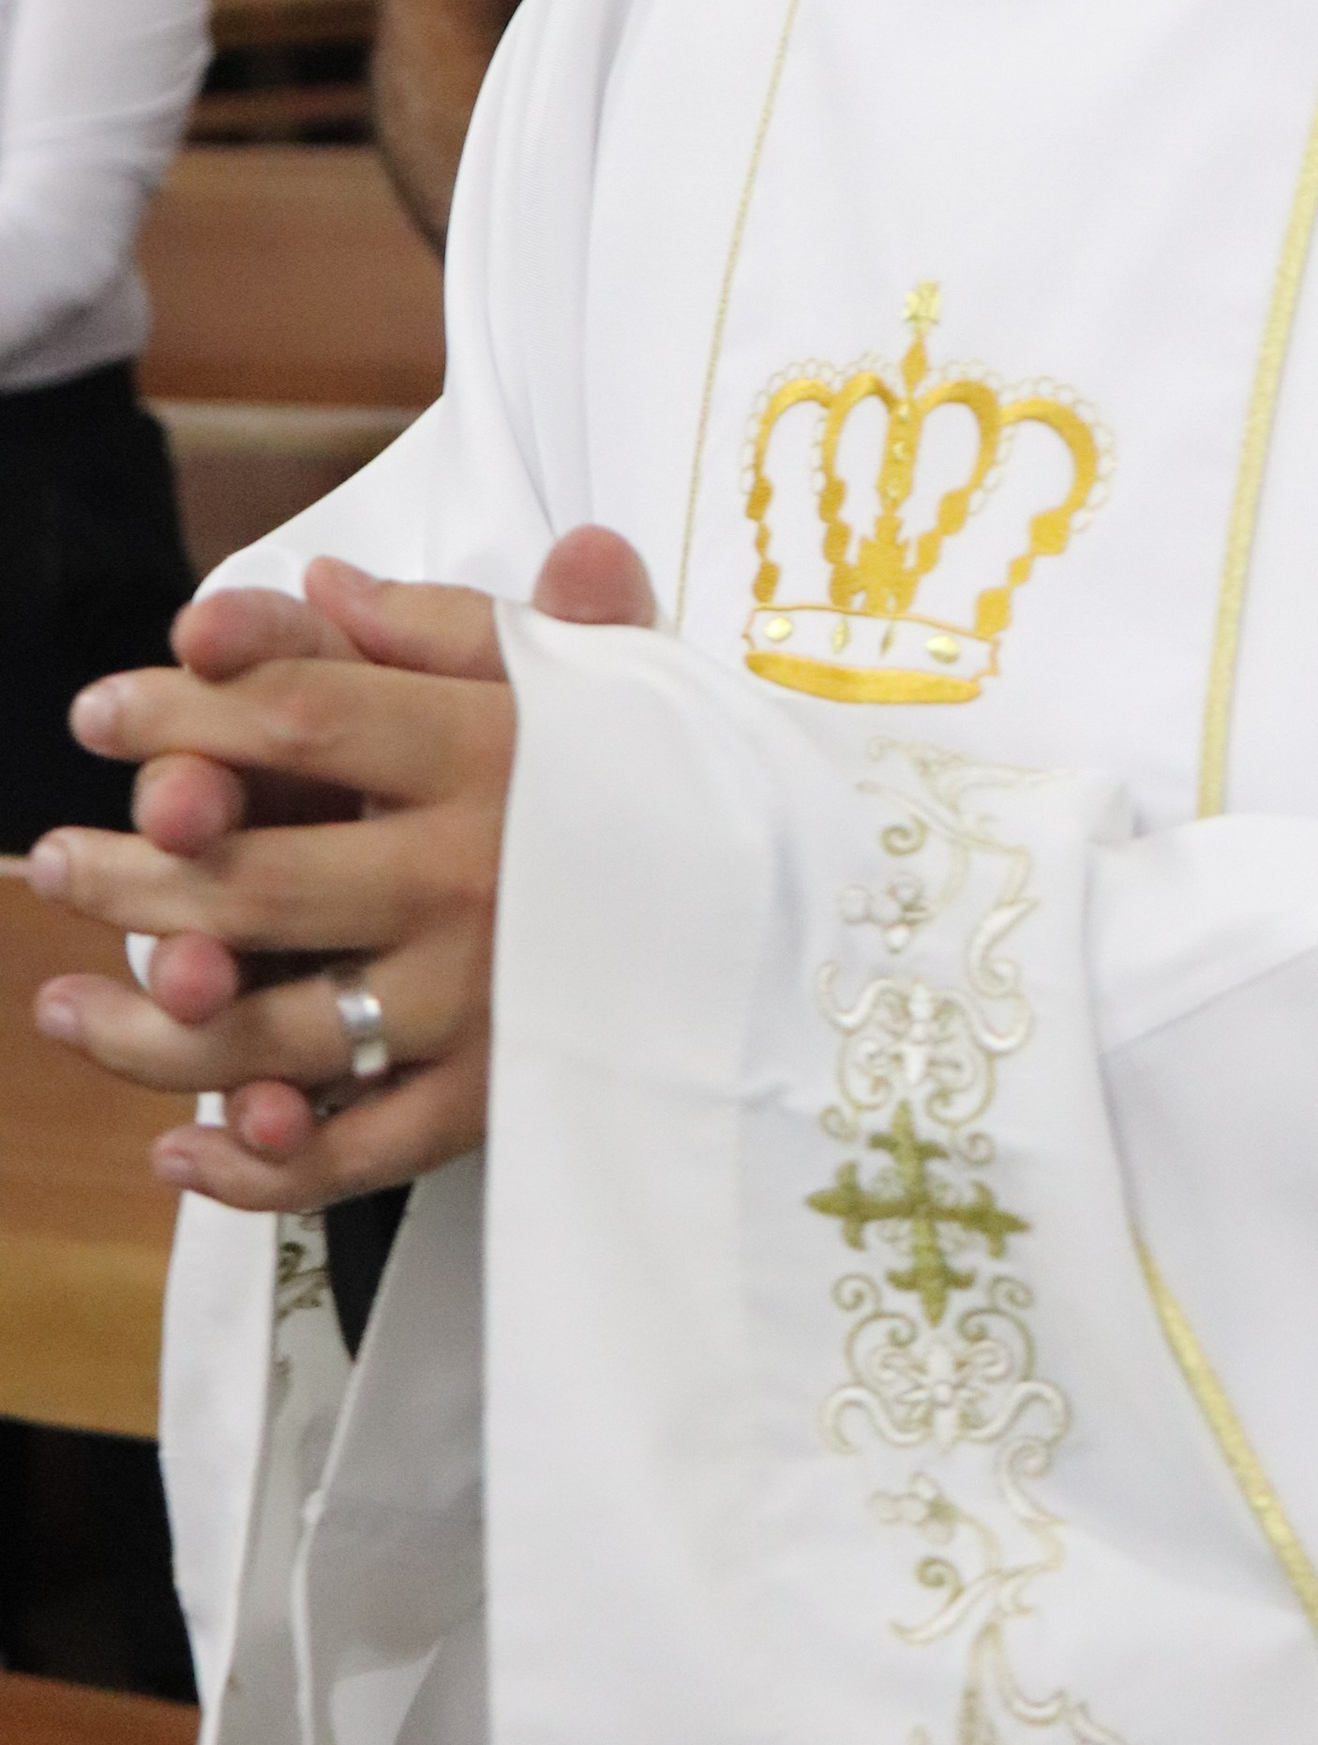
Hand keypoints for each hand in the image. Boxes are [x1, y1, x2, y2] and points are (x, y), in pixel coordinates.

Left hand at [28, 527, 654, 1211]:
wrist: (815, 921)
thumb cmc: (668, 784)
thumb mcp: (586, 677)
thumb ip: (454, 626)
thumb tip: (322, 579)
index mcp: (496, 752)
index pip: (307, 712)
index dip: (183, 705)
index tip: (97, 711)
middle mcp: (478, 876)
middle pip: (254, 878)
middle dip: (126, 875)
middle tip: (50, 861)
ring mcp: (484, 1000)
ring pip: (273, 1029)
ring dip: (145, 1026)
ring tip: (63, 1003)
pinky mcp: (500, 1101)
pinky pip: (352, 1152)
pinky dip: (256, 1164)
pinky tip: (181, 1148)